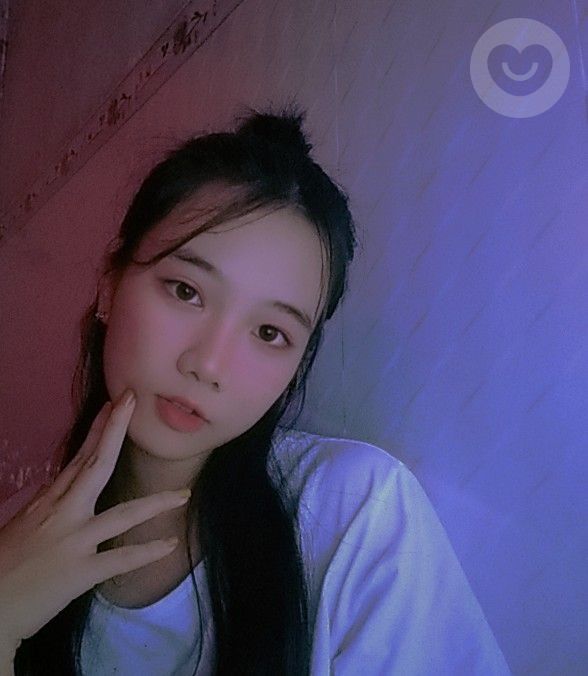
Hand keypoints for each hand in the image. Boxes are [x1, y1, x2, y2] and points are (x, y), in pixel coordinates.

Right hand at [0, 389, 191, 648]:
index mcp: (48, 502)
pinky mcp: (80, 572)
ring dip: (156, 503)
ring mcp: (73, 542)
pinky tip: (169, 544)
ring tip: (183, 495)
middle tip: (134, 401)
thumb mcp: (27, 524)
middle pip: (96, 465)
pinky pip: (120, 559)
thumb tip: (74, 488)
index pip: (79, 458)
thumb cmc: (4, 565)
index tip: (116, 404)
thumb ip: (53, 506)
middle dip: (115, 430)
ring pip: (123, 514)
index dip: (99, 429)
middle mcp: (62, 514)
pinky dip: (147, 553)